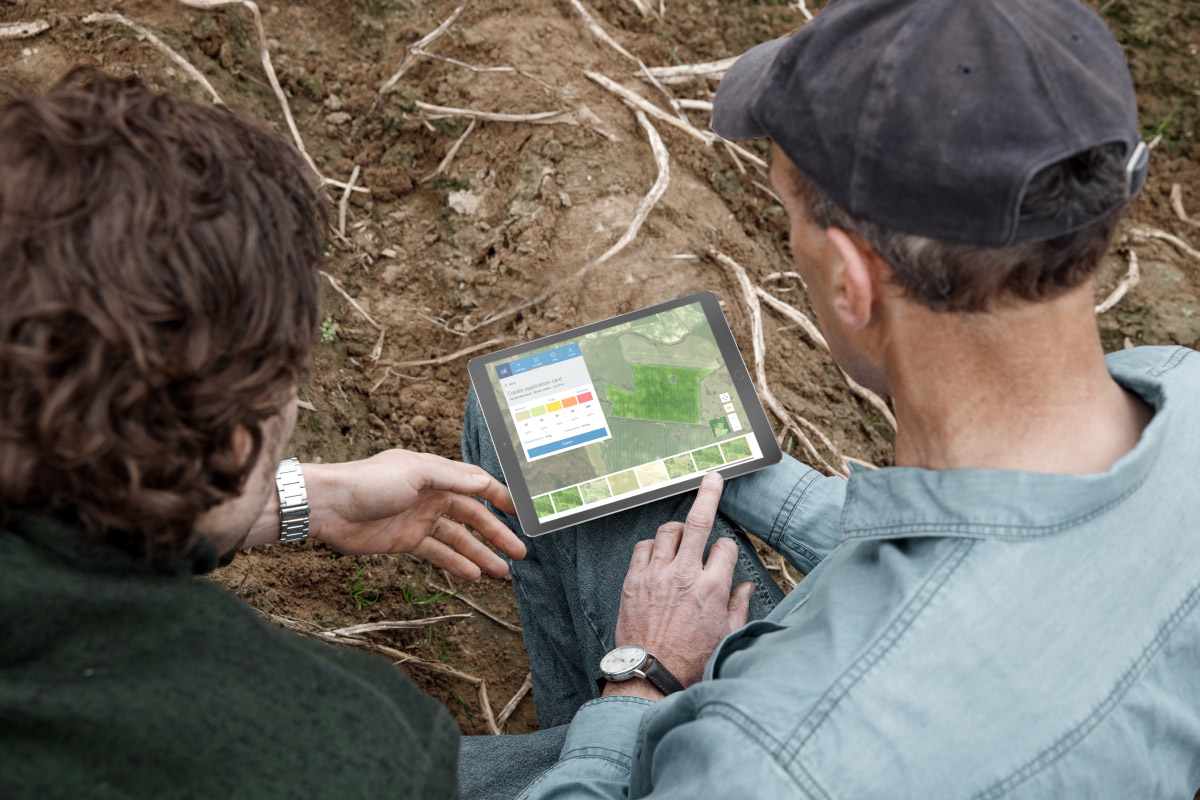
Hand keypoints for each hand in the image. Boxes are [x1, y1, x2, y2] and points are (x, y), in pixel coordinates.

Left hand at [281, 449, 523, 579]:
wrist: (328, 507)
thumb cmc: (368, 482)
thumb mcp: (416, 472)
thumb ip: (452, 477)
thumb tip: (485, 481)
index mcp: (436, 473)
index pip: (477, 485)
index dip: (501, 498)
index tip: (523, 514)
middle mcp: (431, 495)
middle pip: (473, 517)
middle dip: (497, 534)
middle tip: (520, 552)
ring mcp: (419, 519)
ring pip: (459, 539)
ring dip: (480, 554)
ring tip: (502, 572)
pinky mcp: (405, 541)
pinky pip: (437, 553)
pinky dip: (455, 564)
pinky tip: (473, 576)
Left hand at [604, 472, 754, 698]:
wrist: (650, 674)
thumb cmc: (690, 660)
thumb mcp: (726, 636)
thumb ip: (738, 606)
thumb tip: (745, 587)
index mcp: (711, 588)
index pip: (725, 547)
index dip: (727, 549)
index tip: (724, 556)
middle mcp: (684, 574)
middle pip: (698, 521)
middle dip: (708, 494)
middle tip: (712, 478)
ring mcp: (656, 574)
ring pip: (668, 531)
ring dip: (678, 529)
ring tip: (682, 537)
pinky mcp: (633, 580)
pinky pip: (643, 547)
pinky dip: (652, 546)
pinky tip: (658, 555)